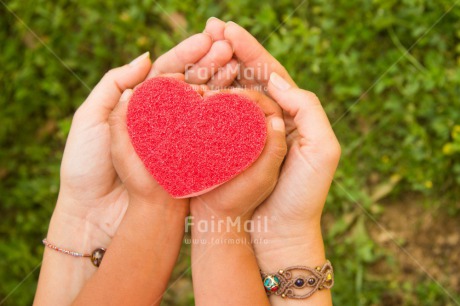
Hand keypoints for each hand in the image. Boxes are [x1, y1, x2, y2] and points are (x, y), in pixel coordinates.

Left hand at [35, 33, 233, 305]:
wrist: (99, 214)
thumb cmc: (88, 167)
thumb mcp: (90, 121)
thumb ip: (112, 86)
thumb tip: (147, 57)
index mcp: (137, 105)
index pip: (165, 71)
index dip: (187, 54)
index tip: (208, 41)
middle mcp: (159, 119)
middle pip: (188, 83)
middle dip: (209, 64)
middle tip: (228, 50)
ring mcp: (175, 139)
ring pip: (201, 105)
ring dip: (220, 84)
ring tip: (237, 67)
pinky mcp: (185, 159)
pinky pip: (206, 133)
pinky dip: (222, 116)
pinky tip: (237, 101)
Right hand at [204, 19, 339, 304]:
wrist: (277, 233)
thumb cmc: (303, 195)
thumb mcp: (322, 150)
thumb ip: (307, 109)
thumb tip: (277, 79)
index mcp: (292, 114)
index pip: (271, 72)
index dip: (250, 48)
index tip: (227, 28)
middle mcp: (269, 118)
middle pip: (247, 76)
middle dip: (229, 49)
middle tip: (208, 27)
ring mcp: (245, 132)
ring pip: (229, 92)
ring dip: (215, 68)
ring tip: (196, 48)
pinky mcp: (227, 148)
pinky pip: (216, 117)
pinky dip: (206, 98)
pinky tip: (191, 84)